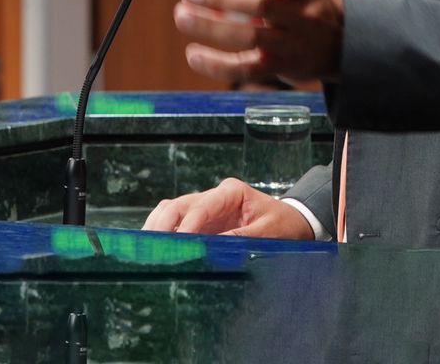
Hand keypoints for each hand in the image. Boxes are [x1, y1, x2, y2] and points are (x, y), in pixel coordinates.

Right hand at [142, 177, 314, 238]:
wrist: (292, 223)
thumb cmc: (283, 225)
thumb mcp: (268, 232)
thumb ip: (241, 238)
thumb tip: (213, 248)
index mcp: (231, 192)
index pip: (203, 205)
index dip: (189, 223)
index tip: (180, 242)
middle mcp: (215, 196)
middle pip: (180, 204)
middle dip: (164, 223)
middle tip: (154, 245)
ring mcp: (206, 208)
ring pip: (172, 209)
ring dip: (158, 225)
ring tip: (147, 246)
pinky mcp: (202, 221)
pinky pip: (176, 221)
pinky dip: (163, 231)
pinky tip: (155, 246)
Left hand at [174, 0, 343, 84]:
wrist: (345, 42)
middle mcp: (303, 15)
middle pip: (262, 7)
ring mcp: (292, 44)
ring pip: (250, 37)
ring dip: (213, 28)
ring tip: (182, 15)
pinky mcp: (280, 67)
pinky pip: (247, 69)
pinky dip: (218, 65)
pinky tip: (193, 55)